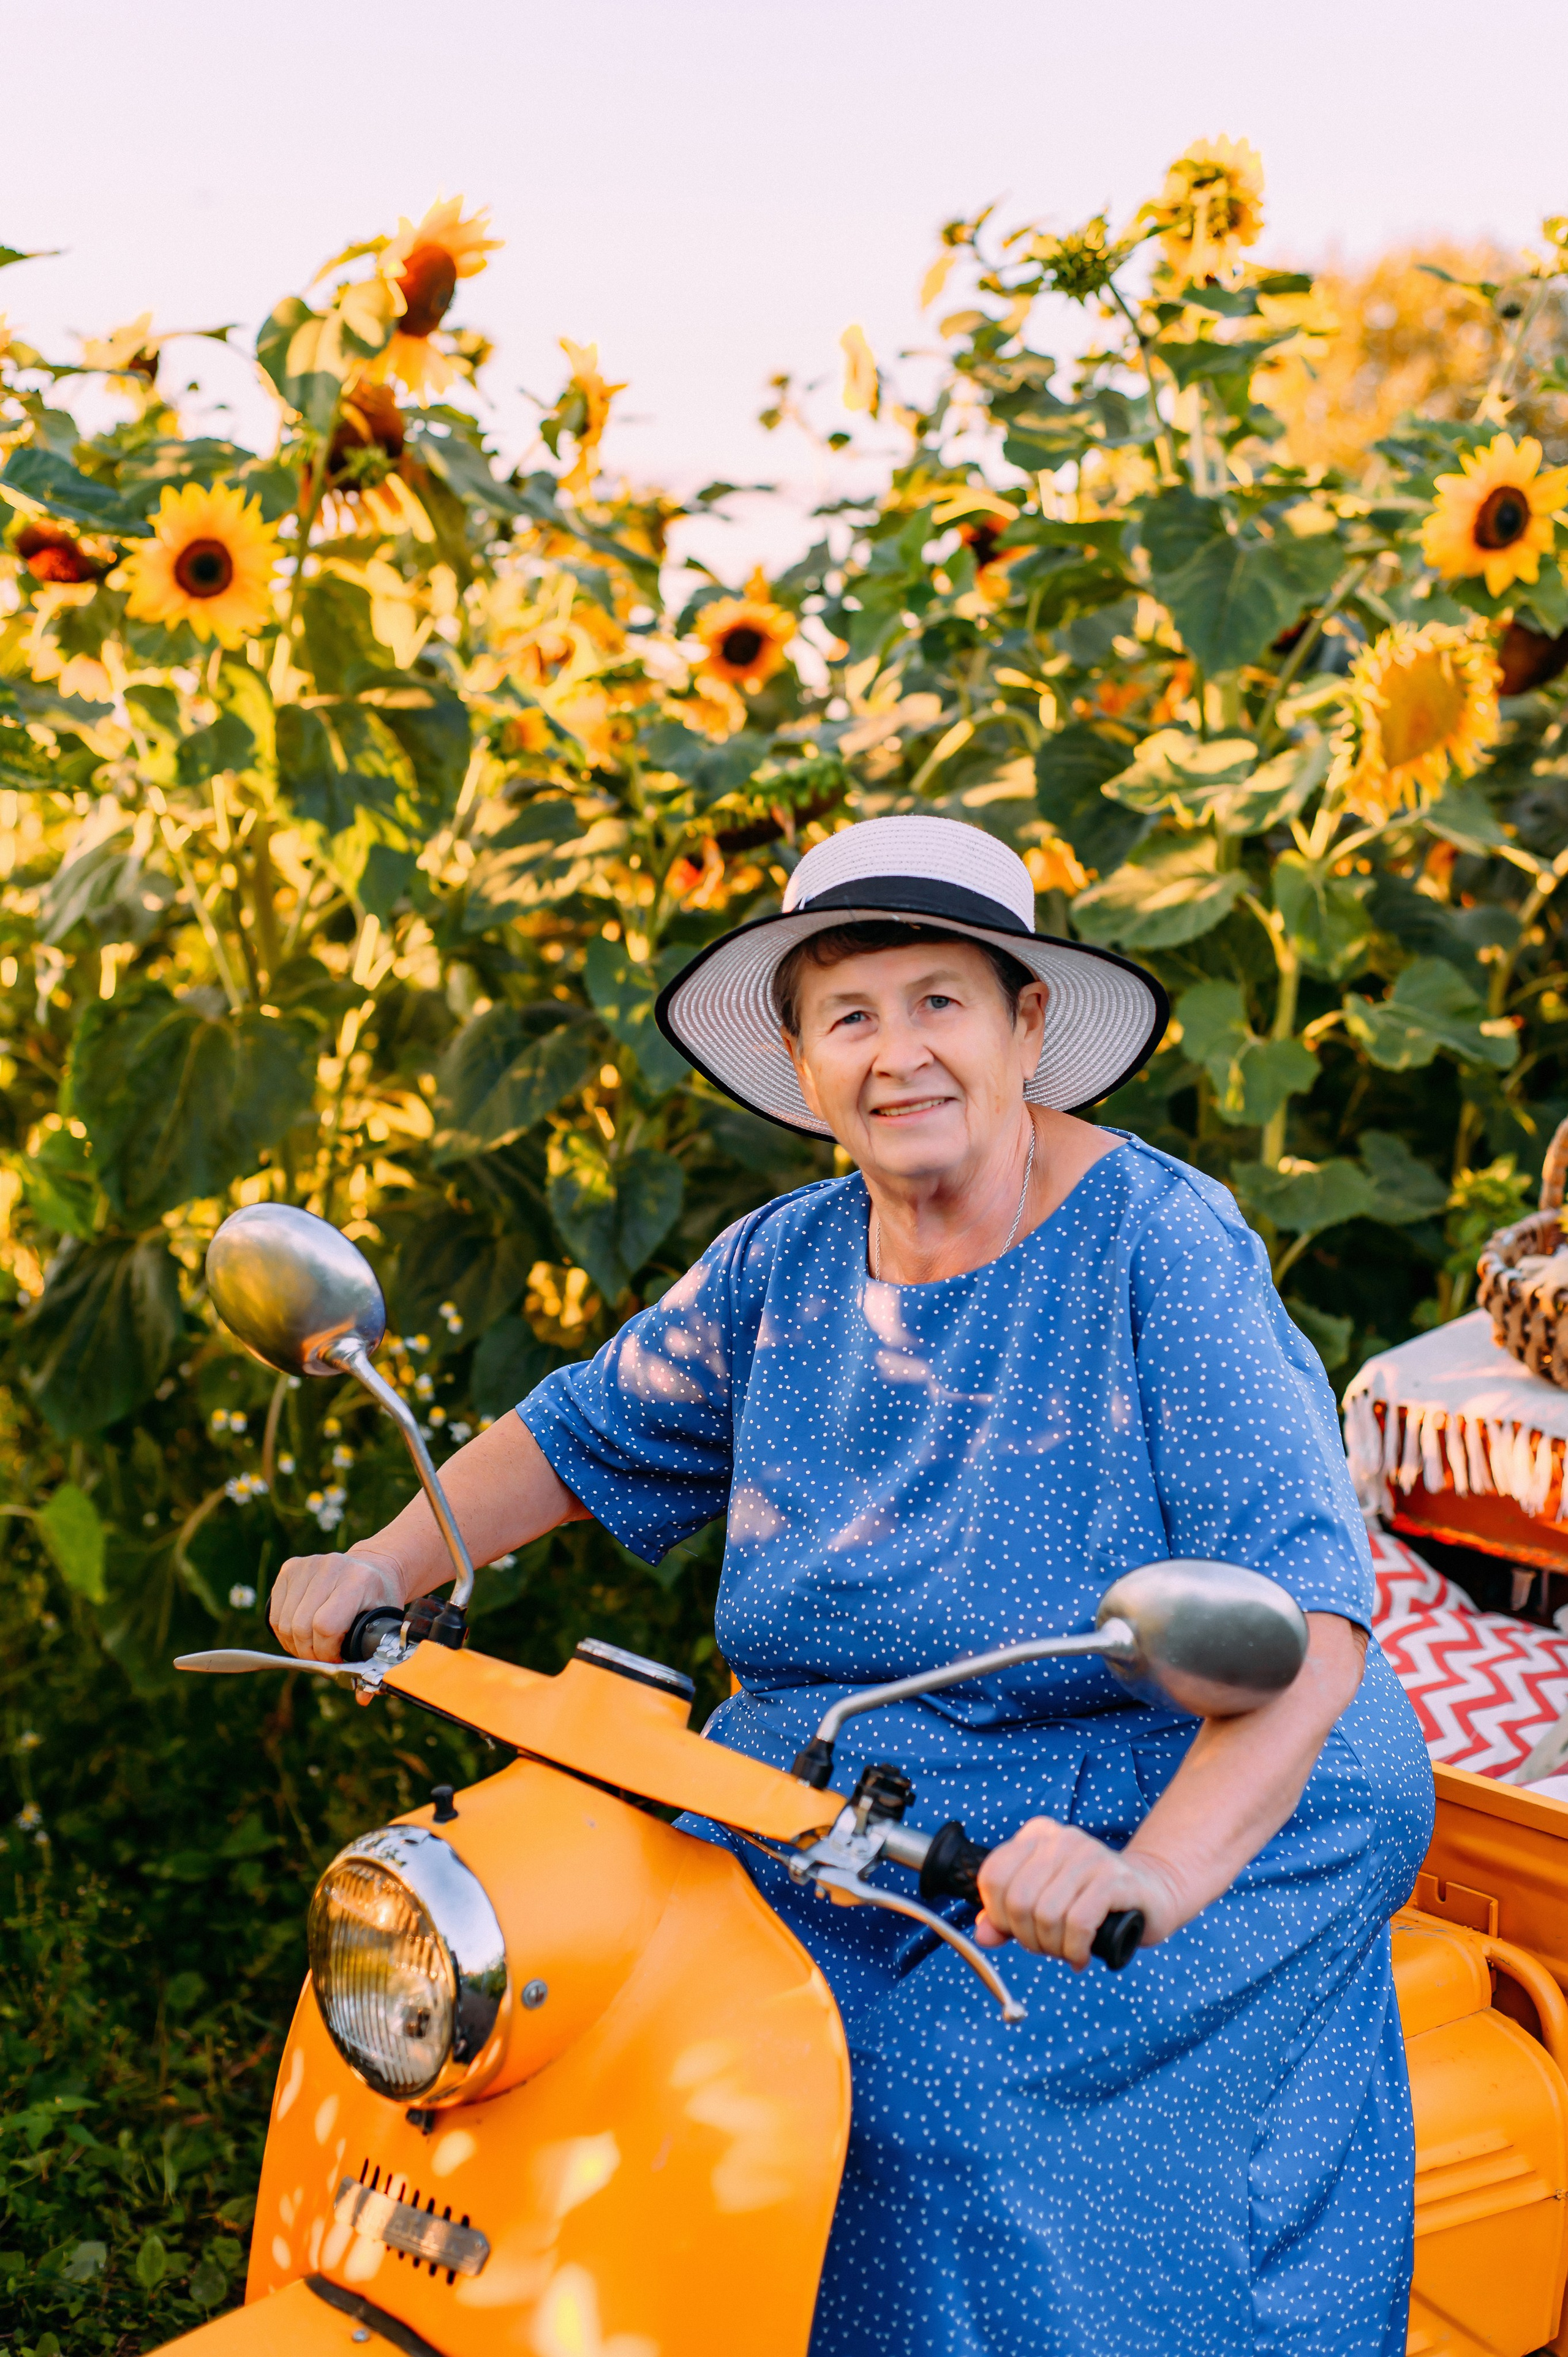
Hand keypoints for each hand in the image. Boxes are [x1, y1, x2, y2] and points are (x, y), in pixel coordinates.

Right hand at [269, 1548, 405, 1662]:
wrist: (372, 1567)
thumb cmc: (377, 1601)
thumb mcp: (384, 1626)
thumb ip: (373, 1660)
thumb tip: (363, 1697)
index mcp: (357, 1581)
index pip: (326, 1626)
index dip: (326, 1652)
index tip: (335, 1660)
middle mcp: (331, 1567)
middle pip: (301, 1627)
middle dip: (309, 1652)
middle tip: (321, 1657)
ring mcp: (307, 1565)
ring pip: (284, 1622)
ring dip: (295, 1644)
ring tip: (312, 1646)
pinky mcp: (290, 1567)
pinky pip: (276, 1612)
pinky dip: (284, 1631)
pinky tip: (301, 1633)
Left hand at [973, 1817, 1179, 1969]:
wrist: (1151, 1893)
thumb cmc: (1088, 1902)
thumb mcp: (1042, 1905)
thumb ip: (1006, 1918)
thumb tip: (983, 1934)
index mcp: (1036, 1836)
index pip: (992, 1877)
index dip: (998, 1915)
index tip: (1017, 1931)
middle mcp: (1061, 1839)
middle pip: (1018, 1901)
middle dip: (1028, 1938)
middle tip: (1048, 1947)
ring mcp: (1090, 1855)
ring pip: (1046, 1915)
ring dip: (1054, 1948)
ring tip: (1068, 1950)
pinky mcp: (1116, 1879)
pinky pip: (1078, 1922)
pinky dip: (1075, 1949)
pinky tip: (1082, 1955)